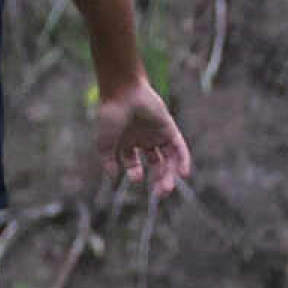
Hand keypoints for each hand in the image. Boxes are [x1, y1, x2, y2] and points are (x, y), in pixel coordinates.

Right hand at [94, 80, 191, 197]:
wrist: (123, 94)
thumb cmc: (110, 116)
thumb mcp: (104, 143)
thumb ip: (108, 161)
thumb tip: (112, 177)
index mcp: (127, 142)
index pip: (134, 163)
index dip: (135, 173)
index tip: (136, 178)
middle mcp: (143, 139)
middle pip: (155, 164)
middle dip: (158, 179)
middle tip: (161, 193)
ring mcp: (157, 134)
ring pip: (168, 158)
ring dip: (170, 174)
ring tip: (168, 187)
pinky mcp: (169, 128)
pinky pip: (179, 147)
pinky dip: (183, 160)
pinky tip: (183, 174)